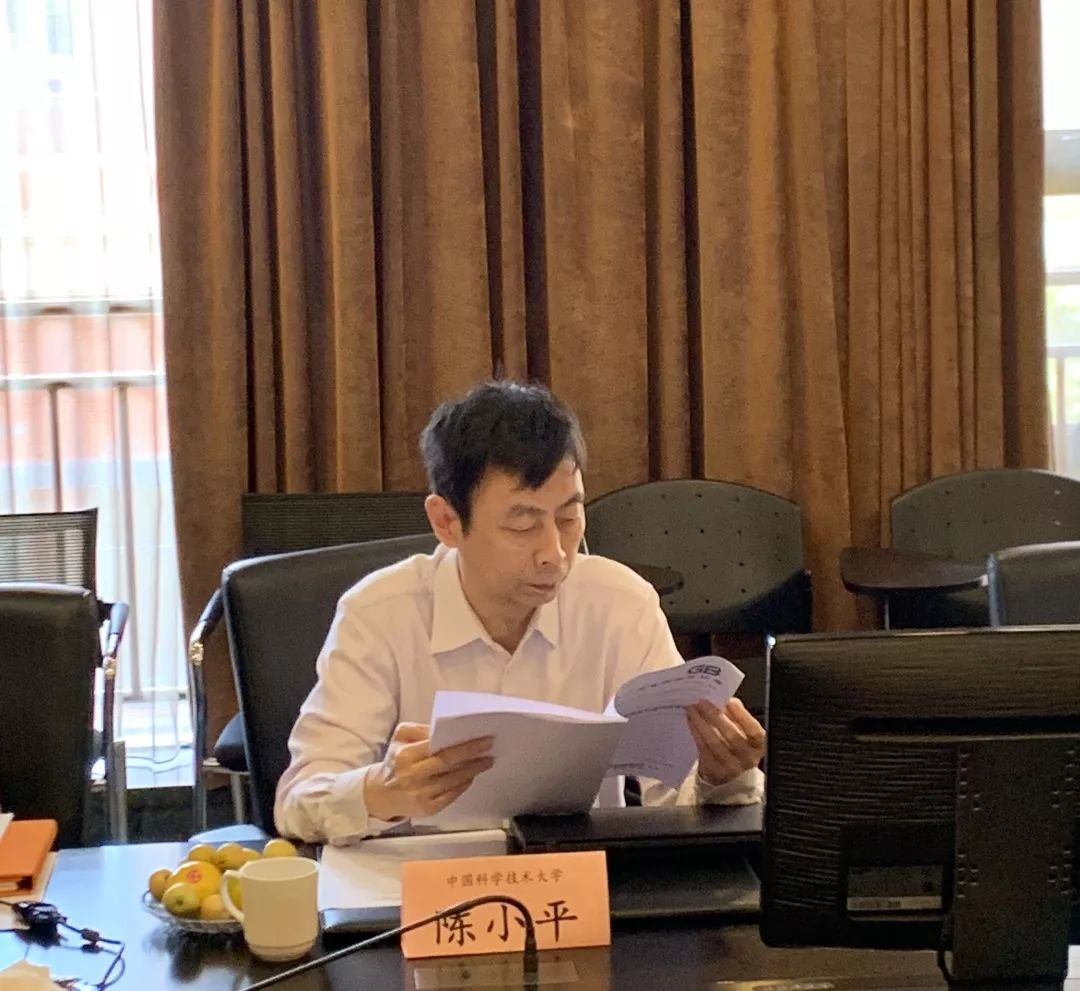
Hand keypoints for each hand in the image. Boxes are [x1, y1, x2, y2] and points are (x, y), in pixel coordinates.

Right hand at [364, 723, 494, 821]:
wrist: (380, 794)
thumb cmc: (395, 761)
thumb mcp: (401, 737)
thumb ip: (421, 729)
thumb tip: (445, 729)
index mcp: (406, 755)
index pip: (440, 748)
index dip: (464, 744)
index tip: (483, 738)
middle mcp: (412, 776)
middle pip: (448, 764)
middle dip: (472, 756)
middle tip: (490, 748)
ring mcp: (420, 794)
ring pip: (453, 781)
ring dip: (472, 771)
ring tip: (486, 761)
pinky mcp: (426, 809)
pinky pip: (451, 796)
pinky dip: (463, 786)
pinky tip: (471, 776)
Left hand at [686, 697, 765, 786]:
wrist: (728, 774)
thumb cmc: (735, 746)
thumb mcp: (742, 732)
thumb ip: (736, 717)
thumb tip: (724, 699)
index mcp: (757, 745)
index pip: (754, 731)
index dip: (742, 716)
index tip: (729, 701)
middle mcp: (747, 758)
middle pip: (732, 736)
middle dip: (715, 716)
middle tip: (702, 702)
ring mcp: (730, 767)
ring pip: (714, 742)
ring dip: (701, 723)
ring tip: (692, 709)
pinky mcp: (714, 771)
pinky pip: (703, 748)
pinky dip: (696, 732)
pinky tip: (691, 721)